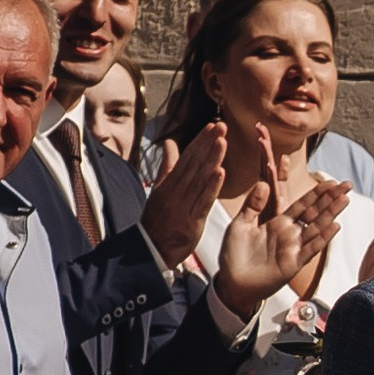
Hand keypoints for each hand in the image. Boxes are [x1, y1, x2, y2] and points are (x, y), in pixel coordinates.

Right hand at [142, 126, 227, 268]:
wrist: (150, 249)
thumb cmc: (157, 219)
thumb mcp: (160, 189)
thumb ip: (167, 166)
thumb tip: (170, 143)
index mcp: (170, 182)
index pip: (187, 157)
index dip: (200, 141)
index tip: (212, 125)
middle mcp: (177, 190)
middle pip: (195, 163)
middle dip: (209, 143)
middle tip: (222, 126)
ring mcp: (184, 204)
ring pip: (200, 179)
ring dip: (212, 159)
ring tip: (223, 141)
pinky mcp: (192, 220)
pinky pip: (203, 201)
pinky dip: (212, 187)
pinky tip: (221, 172)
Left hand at [216, 144, 349, 316]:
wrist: (232, 283)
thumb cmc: (234, 255)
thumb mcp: (240, 224)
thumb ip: (252, 205)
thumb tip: (263, 183)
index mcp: (277, 222)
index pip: (302, 204)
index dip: (316, 193)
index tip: (330, 181)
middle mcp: (290, 233)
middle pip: (315, 212)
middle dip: (331, 199)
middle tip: (347, 185)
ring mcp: (294, 248)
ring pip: (317, 227)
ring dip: (331, 213)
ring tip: (345, 199)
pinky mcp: (293, 263)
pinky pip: (311, 248)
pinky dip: (323, 237)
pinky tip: (335, 225)